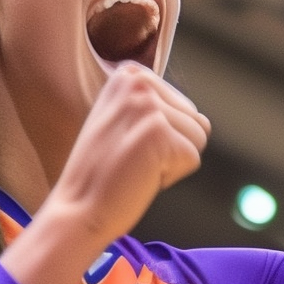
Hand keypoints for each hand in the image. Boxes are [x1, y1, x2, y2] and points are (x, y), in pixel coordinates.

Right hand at [41, 62, 208, 244]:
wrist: (77, 209)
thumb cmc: (102, 173)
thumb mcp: (125, 122)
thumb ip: (160, 111)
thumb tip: (206, 121)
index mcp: (128, 74)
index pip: (184, 106)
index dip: (162, 136)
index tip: (127, 144)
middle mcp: (137, 81)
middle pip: (195, 119)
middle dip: (170, 147)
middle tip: (131, 158)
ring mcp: (146, 105)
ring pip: (199, 138)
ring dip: (171, 161)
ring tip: (135, 165)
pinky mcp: (158, 132)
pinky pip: (193, 159)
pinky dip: (170, 176)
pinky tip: (139, 176)